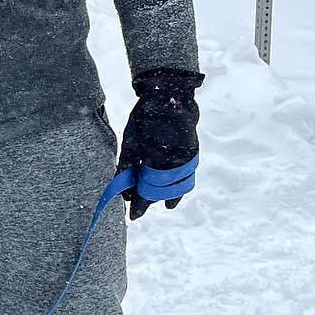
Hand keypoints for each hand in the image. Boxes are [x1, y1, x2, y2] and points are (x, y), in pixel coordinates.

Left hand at [117, 69, 203, 220]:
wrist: (169, 98)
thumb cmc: (143, 119)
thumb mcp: (129, 142)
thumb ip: (126, 166)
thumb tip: (122, 189)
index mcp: (154, 160)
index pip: (147, 191)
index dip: (140, 205)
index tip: (133, 216)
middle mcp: (172, 163)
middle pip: (162, 191)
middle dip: (151, 200)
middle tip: (141, 209)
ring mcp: (185, 159)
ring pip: (178, 186)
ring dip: (169, 195)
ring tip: (167, 205)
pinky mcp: (192, 153)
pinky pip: (187, 176)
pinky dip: (182, 185)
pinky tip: (178, 190)